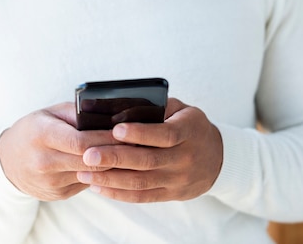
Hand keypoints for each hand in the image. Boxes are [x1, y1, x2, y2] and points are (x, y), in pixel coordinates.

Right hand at [0, 102, 119, 200]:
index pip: (81, 142)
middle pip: (91, 161)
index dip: (106, 138)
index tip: (127, 133)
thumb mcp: (51, 113)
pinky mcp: (58, 194)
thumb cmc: (34, 130)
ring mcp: (51, 182)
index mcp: (42, 136)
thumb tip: (111, 116)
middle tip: (137, 143)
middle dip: (116, 153)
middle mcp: (44, 162)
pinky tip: (110, 164)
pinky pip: (87, 183)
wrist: (8, 161)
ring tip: (129, 153)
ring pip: (93, 175)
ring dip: (112, 165)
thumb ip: (78, 113)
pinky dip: (100, 174)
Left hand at [76, 98, 222, 202]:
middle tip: (88, 155)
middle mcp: (184, 158)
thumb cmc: (190, 126)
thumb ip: (158, 107)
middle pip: (148, 160)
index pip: (164, 134)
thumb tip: (122, 106)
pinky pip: (142, 197)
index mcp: (188, 132)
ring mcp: (178, 179)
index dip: (140, 133)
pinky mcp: (171, 194)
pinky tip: (98, 187)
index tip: (115, 129)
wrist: (218, 158)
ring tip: (85, 173)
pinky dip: (119, 194)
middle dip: (116, 158)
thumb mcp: (182, 110)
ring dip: (110, 178)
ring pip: (141, 182)